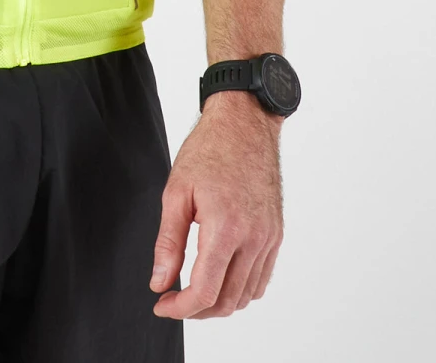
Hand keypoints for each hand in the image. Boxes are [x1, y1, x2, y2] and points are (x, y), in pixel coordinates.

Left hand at [149, 93, 282, 318]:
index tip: (162, 304)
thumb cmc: (209, 150)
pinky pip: (261, 279)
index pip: (205, 291)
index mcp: (226, 227)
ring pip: (246, 295)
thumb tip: (160, 282)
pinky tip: (220, 279)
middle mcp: (253, 238)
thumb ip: (168, 243)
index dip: (179, 308)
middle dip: (196, 311)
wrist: (244, 124)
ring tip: (193, 291)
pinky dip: (241, 290)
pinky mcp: (276, 234)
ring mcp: (269, 238)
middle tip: (173, 300)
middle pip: (226, 301)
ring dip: (219, 303)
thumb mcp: (176, 192)